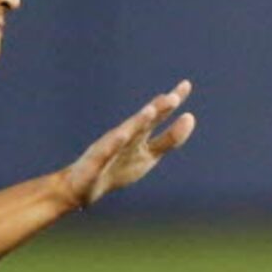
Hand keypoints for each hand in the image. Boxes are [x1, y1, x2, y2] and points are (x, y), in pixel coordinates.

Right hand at [62, 81, 196, 209]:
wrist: (81, 187)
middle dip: (157, 110)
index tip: (186, 84)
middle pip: (143, 121)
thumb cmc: (117, 168)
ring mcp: (109, 148)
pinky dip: (114, 144)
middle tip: (173, 98)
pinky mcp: (95, 161)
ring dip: (137, 122)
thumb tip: (190, 117)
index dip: (170, 103)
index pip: (158, 116)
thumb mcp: (149, 155)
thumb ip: (169, 139)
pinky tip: (122, 135)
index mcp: (139, 137)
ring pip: (125, 133)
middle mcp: (125, 138)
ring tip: (150, 112)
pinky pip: (105, 153)